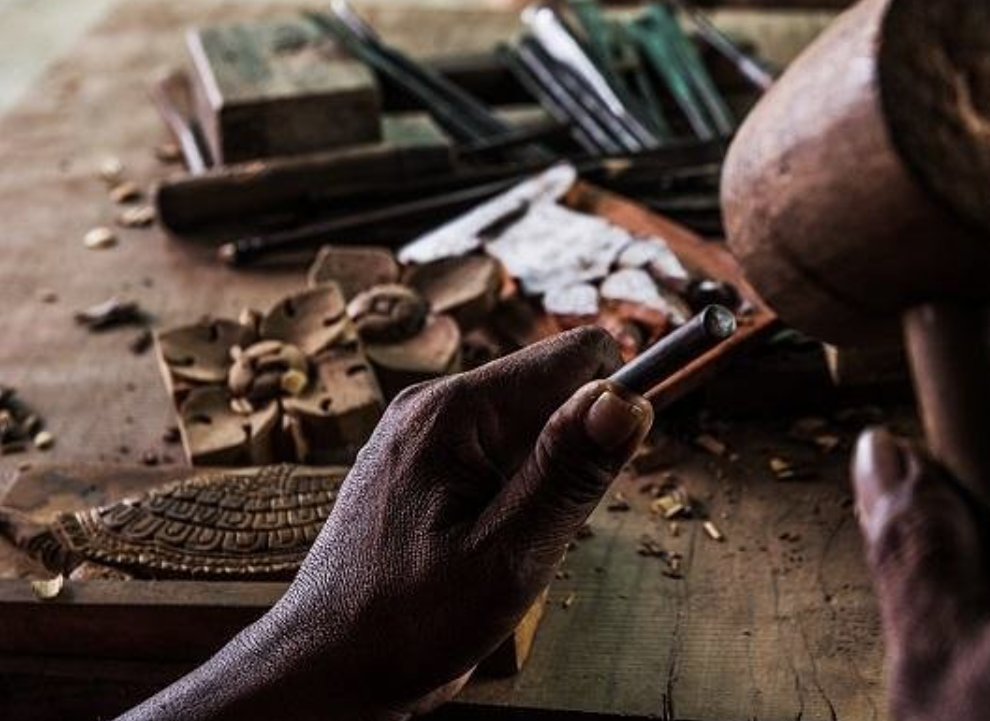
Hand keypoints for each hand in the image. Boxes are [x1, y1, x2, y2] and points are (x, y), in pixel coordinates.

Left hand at [122, 327, 651, 720]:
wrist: (322, 673)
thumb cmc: (402, 625)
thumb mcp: (507, 555)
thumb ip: (567, 473)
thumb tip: (627, 399)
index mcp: (454, 412)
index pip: (574, 357)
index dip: (611, 404)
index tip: (607, 471)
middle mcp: (432, 406)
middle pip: (551, 397)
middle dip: (569, 460)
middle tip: (537, 532)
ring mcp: (420, 436)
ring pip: (526, 435)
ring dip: (539, 488)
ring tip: (499, 549)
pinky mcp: (417, 466)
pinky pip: (493, 461)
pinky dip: (509, 501)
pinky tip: (479, 551)